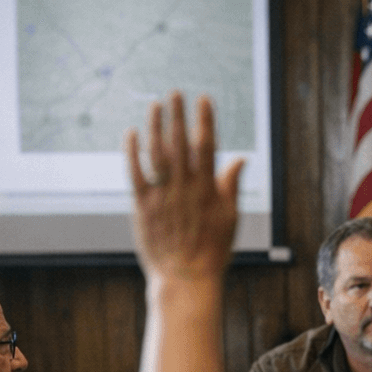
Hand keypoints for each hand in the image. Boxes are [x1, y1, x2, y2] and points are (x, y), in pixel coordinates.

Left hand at [125, 93, 244, 283]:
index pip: (207, 146)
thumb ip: (231, 186)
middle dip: (178, 116)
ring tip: (155, 105)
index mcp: (208, 190)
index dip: (205, 120)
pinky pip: (136, 173)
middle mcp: (185, 189)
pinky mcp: (142, 206)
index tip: (204, 99)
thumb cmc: (212, 250)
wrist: (185, 278)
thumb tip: (240, 159)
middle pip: (180, 144)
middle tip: (175, 92)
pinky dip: (133, 152)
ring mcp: (162, 196)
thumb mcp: (230, 218)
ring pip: (158, 154)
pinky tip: (132, 134)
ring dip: (156, 127)